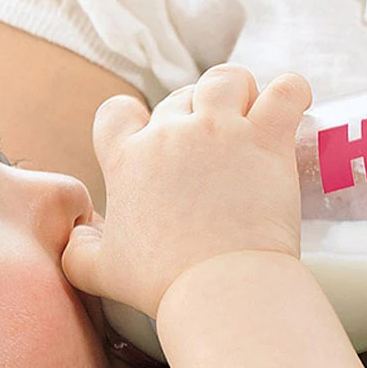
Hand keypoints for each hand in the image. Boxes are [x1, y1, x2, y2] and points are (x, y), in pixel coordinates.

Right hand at [62, 64, 310, 317]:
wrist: (219, 288)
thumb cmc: (161, 283)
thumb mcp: (99, 272)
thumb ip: (77, 251)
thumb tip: (75, 236)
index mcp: (128, 159)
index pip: (115, 112)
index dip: (131, 119)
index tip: (148, 138)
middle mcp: (171, 135)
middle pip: (179, 98)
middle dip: (194, 116)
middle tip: (211, 151)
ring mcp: (221, 132)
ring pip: (227, 79)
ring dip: (237, 91)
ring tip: (248, 116)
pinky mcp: (266, 141)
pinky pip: (285, 90)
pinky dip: (291, 92)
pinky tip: (290, 106)